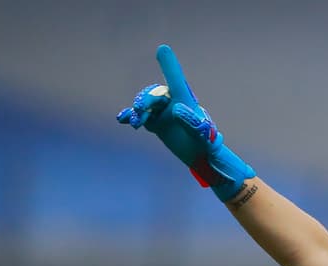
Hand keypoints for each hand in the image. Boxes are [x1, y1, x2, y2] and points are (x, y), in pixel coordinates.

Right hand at [116, 45, 254, 200]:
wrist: (200, 155)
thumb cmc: (205, 141)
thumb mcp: (200, 132)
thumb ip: (191, 121)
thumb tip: (175, 109)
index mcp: (184, 99)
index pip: (174, 79)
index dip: (168, 64)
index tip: (162, 49)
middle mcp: (171, 102)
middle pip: (154, 93)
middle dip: (146, 99)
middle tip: (142, 110)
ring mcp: (162, 112)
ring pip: (144, 105)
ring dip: (138, 111)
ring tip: (136, 122)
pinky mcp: (155, 123)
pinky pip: (139, 116)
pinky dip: (129, 116)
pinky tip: (122, 119)